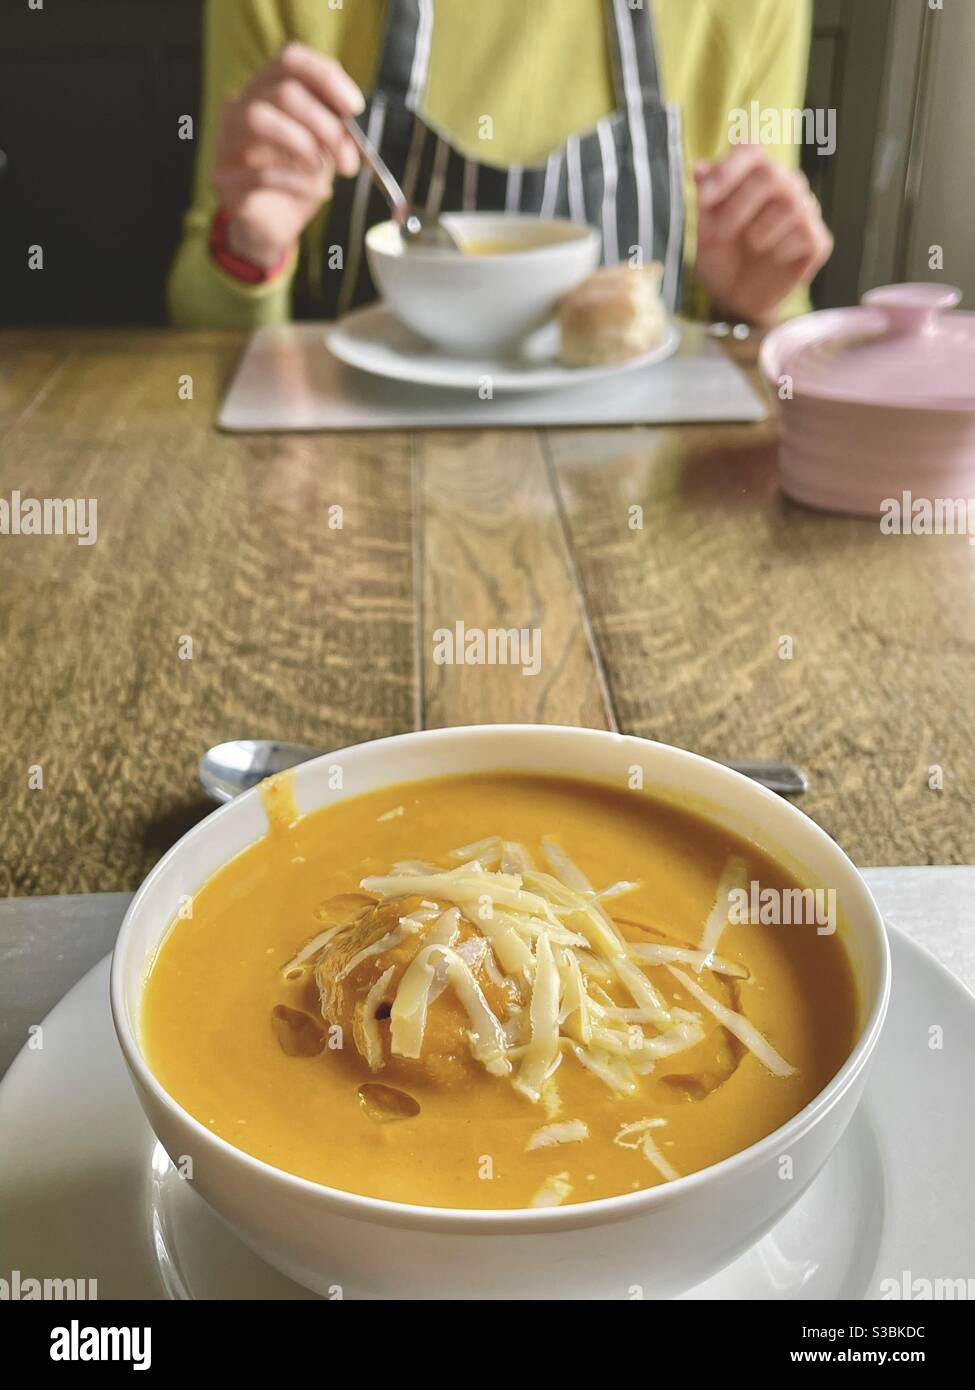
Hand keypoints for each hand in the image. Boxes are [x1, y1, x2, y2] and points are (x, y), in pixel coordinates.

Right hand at [213, 43, 364, 268]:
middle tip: (348, 158)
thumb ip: (336, 131)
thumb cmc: (297, 180)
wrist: (271, 228)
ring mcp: (226, 142)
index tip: (354, 107)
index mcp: (265, 91)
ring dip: (303, 143)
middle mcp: (239, 108)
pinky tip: (315, 191)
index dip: (325, 77)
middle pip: (282, 92)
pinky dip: (296, 182)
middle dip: (325, 124)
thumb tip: (352, 131)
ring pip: (258, 119)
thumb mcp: (323, 149)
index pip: (290, 60)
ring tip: (323, 169)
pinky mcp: (224, 179)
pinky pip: (259, 172)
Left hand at [694, 146, 832, 325]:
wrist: (736, 299)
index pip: (752, 148)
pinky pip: (804, 234)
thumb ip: (706, 197)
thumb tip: (700, 168)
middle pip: (771, 174)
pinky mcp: (818, 240)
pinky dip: (780, 251)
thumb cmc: (722, 257)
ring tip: (749, 246)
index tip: (705, 197)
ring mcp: (806, 211)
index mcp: (756, 173)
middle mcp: (787, 184)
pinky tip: (772, 259)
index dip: (729, 168)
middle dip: (738, 206)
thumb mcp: (705, 229)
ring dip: (758, 231)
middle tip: (720, 233)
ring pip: (790, 204)